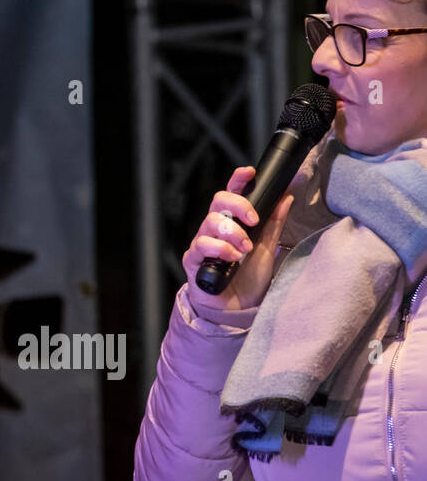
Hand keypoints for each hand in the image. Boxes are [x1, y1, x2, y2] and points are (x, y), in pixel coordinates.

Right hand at [182, 165, 293, 311]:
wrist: (238, 308)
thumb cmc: (249, 277)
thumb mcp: (268, 248)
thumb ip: (275, 223)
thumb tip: (287, 197)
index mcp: (232, 221)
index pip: (232, 193)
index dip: (238, 180)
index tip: (249, 172)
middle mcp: (214, 228)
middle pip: (218, 201)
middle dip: (237, 206)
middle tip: (253, 220)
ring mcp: (202, 242)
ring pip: (210, 222)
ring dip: (232, 233)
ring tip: (244, 249)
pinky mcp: (193, 259)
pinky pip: (201, 245)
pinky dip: (220, 249)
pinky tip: (233, 259)